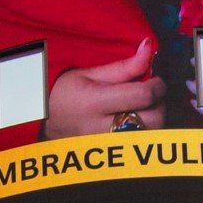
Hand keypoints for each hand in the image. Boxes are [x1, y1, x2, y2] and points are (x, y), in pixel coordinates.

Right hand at [45, 40, 165, 137]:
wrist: (43, 121)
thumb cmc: (64, 93)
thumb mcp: (90, 74)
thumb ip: (124, 66)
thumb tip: (149, 48)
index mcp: (95, 102)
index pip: (143, 96)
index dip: (157, 85)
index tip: (155, 79)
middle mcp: (101, 128)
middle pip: (153, 119)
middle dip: (159, 103)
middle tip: (150, 93)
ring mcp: (106, 145)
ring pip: (150, 136)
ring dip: (154, 119)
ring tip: (142, 107)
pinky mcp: (110, 153)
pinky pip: (139, 145)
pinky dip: (145, 132)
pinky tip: (135, 121)